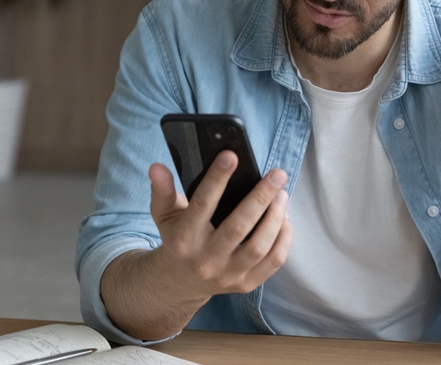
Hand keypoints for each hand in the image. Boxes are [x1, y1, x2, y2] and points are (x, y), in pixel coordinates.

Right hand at [147, 152, 293, 304]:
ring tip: (282, 194)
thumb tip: (157, 168)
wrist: (181, 283)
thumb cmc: (178, 240)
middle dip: (261, 197)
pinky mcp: (246, 284)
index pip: (202, 205)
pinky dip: (283, 238)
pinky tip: (284, 218)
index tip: (231, 156)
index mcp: (183, 241)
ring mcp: (228, 276)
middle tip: (277, 174)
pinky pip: (273, 262)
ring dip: (275, 217)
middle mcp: (205, 261)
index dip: (217, 179)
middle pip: (238, 227)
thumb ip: (162, 191)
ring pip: (259, 246)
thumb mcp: (164, 215)